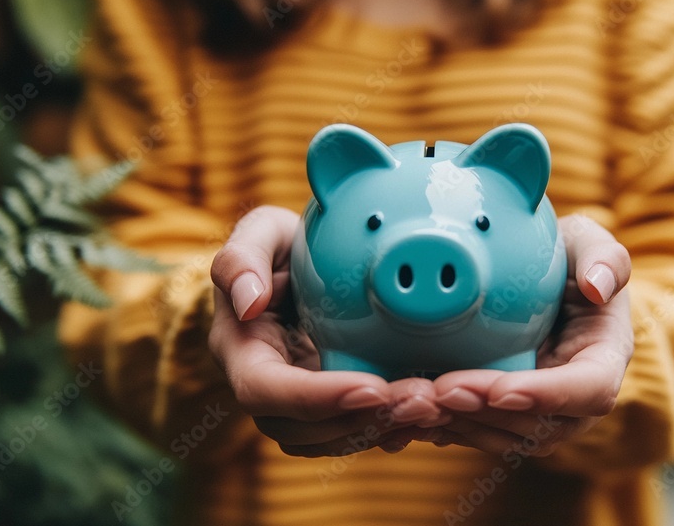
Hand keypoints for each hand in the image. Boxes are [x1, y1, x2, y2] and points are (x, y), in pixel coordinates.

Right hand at [209, 206, 443, 456]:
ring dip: (384, 429)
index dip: (317, 397)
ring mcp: (297, 403)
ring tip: (434, 407)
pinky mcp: (330, 407)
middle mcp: (264, 388)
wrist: (300, 266)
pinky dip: (391, 431)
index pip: (265, 390)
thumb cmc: (278, 247)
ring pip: (332, 440)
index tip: (372, 386)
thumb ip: (242, 259)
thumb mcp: (260, 233)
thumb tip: (248, 303)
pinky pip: (353, 434)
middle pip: (302, 428)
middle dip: (363, 420)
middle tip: (422, 399)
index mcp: (239, 349)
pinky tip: (430, 416)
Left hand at [431, 214, 632, 455]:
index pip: (589, 390)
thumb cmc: (569, 259)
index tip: (502, 390)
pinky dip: (444, 426)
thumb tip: (598, 286)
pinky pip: (477, 434)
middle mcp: (577, 399)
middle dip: (487, 411)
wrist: (544, 282)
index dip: (546, 396)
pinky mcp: (505, 417)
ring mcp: (541, 414)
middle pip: (539, 424)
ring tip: (418, 401)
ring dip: (460, 423)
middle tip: (441, 390)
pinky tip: (410, 410)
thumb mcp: (588, 243)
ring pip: (504, 437)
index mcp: (605, 358)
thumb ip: (604, 258)